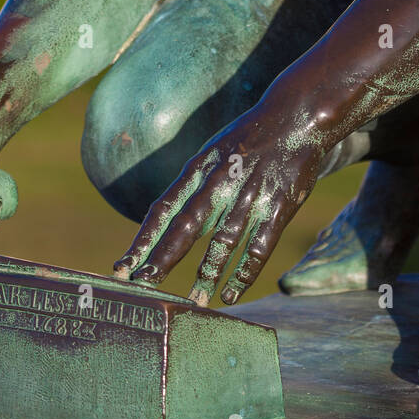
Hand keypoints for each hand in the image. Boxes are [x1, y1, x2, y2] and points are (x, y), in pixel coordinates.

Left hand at [113, 107, 324, 305]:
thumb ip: (193, 185)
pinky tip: (232, 295)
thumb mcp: (213, 151)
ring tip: (195, 303)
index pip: (164, 208)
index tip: (122, 267)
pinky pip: (258, 248)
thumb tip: (165, 222)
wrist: (296, 115)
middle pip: (186, 227)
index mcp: (201, 168)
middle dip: (162, 260)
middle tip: (143, 287)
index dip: (143, 240)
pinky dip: (244, 274)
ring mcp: (251, 195)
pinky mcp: (279, 207)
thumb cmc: (249, 138)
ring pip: (222, 243)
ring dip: (207, 275)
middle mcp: (221, 182)